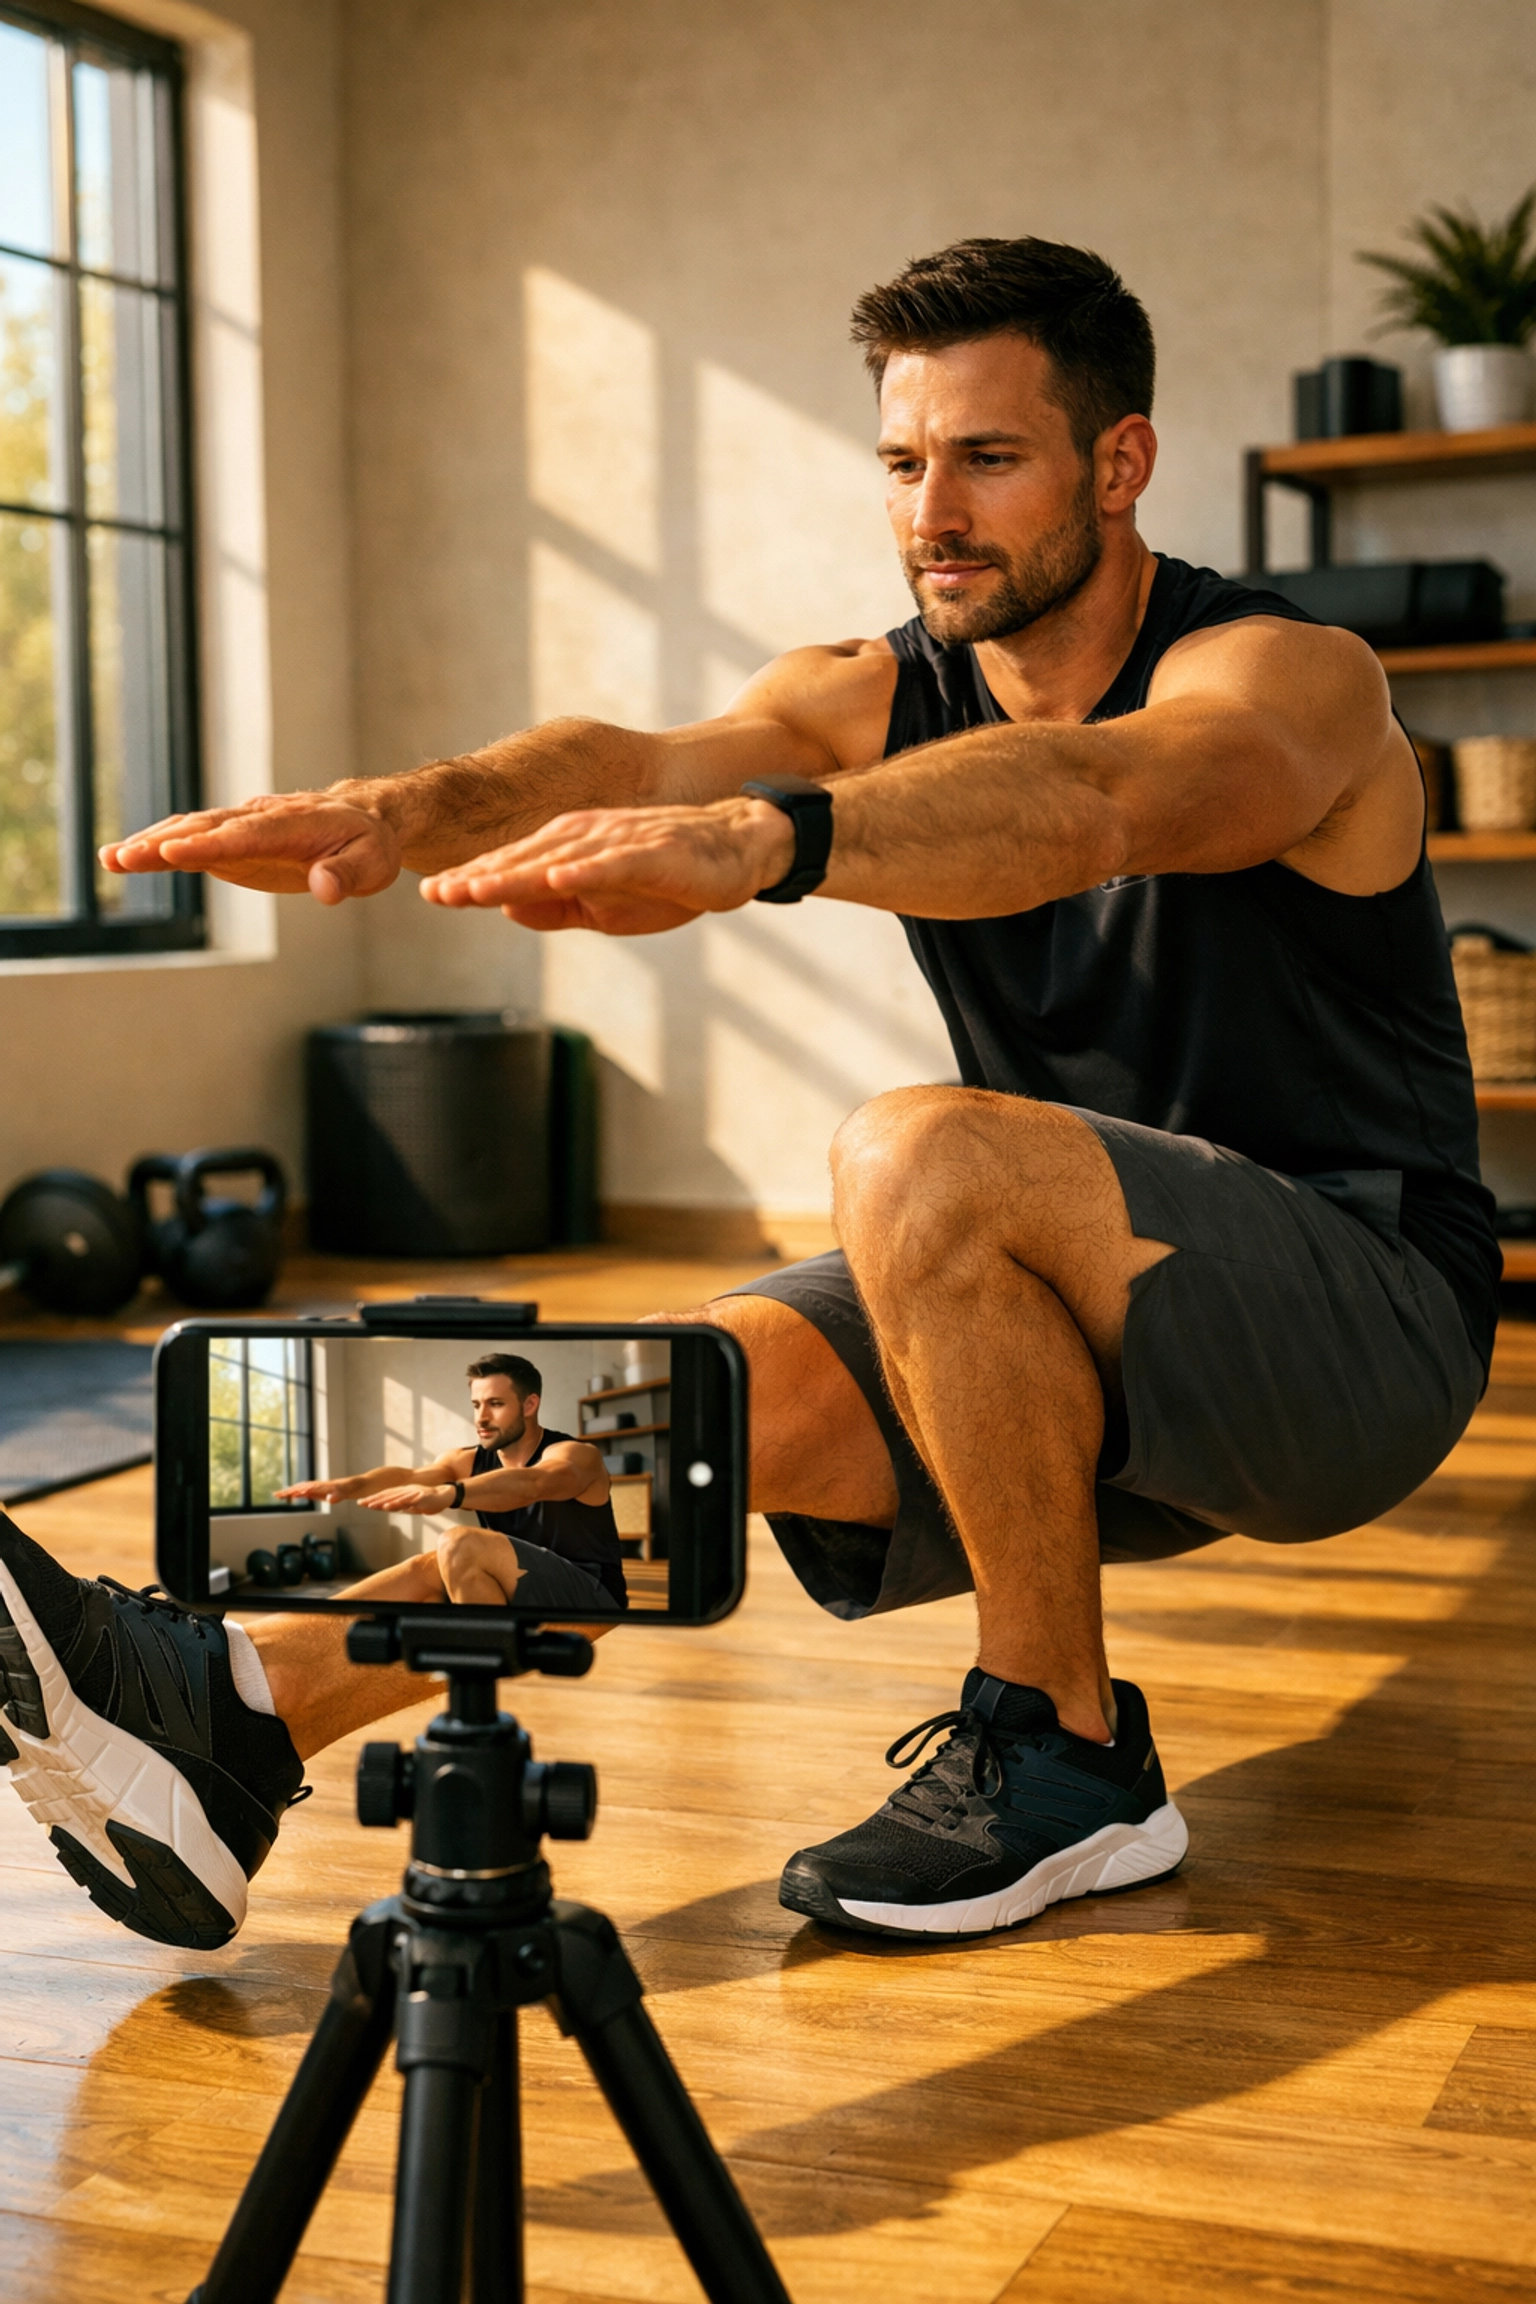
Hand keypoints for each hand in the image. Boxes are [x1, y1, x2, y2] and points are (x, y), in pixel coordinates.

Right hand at [99, 792, 401, 903]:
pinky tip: (123, 859)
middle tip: (125, 857)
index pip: (245, 834)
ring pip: (189, 829)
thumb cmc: (369, 844)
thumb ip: (347, 875)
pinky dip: (157, 847)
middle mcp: (258, 819)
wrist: (360, 820)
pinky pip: (188, 839)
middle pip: (205, 828)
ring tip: (111, 860)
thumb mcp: (372, 863)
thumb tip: (326, 889)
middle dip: (165, 843)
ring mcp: (240, 828)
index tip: (175, 851)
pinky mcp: (230, 841)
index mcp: (291, 824)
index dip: (210, 843)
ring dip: (151, 844)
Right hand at [274, 1477, 356, 1502]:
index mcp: (322, 1486)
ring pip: (302, 1489)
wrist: (358, 1484)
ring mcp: (320, 1488)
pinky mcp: (322, 1492)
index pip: (305, 1488)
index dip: (295, 1491)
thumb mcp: (346, 1492)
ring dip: (291, 1492)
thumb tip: (330, 1499)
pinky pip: (308, 1492)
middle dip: (288, 1491)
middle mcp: (319, 1485)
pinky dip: (299, 1494)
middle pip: (300, 1487)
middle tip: (276, 1495)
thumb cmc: (352, 1487)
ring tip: (279, 1495)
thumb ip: (338, 1495)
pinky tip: (294, 1496)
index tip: (285, 1495)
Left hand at [360, 1484, 456, 1514]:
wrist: (447, 1495)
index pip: (386, 1495)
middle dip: (373, 1499)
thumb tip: (390, 1509)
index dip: (374, 1499)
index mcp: (404, 1492)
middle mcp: (406, 1490)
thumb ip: (402, 1506)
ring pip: (395, 1497)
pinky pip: (406, 1500)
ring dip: (381, 1501)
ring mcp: (413, 1492)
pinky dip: (396, 1503)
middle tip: (360, 1503)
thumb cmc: (430, 1501)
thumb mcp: (413, 1505)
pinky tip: (388, 1506)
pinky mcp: (420, 1496)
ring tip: (370, 1505)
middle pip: (387, 1495)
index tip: (361, 1503)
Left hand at [419, 798, 794, 935]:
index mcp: (570, 851)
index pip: (512, 868)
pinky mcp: (654, 850)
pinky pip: (614, 861)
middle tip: (434, 893)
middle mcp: (586, 838)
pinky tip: (557, 880)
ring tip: (476, 889)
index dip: (471, 882)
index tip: (430, 895)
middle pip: (524, 861)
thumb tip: (507, 909)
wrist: (736, 852)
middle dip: (477, 878)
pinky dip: (585, 871)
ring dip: (517, 874)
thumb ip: (556, 908)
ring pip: (558, 859)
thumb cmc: (668, 881)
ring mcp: (618, 841)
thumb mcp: (606, 908)